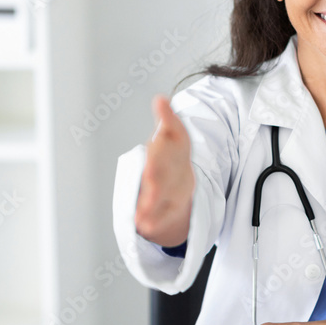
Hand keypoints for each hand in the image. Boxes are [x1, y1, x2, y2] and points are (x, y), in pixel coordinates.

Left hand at [134, 94, 195, 247]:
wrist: (185, 190)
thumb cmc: (172, 161)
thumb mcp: (172, 138)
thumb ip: (167, 120)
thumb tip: (161, 99)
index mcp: (180, 150)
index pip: (178, 139)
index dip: (170, 132)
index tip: (159, 124)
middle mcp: (182, 171)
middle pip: (169, 171)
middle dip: (158, 175)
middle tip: (147, 176)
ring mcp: (179, 191)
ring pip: (166, 198)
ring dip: (153, 205)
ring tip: (139, 213)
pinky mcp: (172, 210)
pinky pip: (163, 217)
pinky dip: (155, 222)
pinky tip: (143, 226)